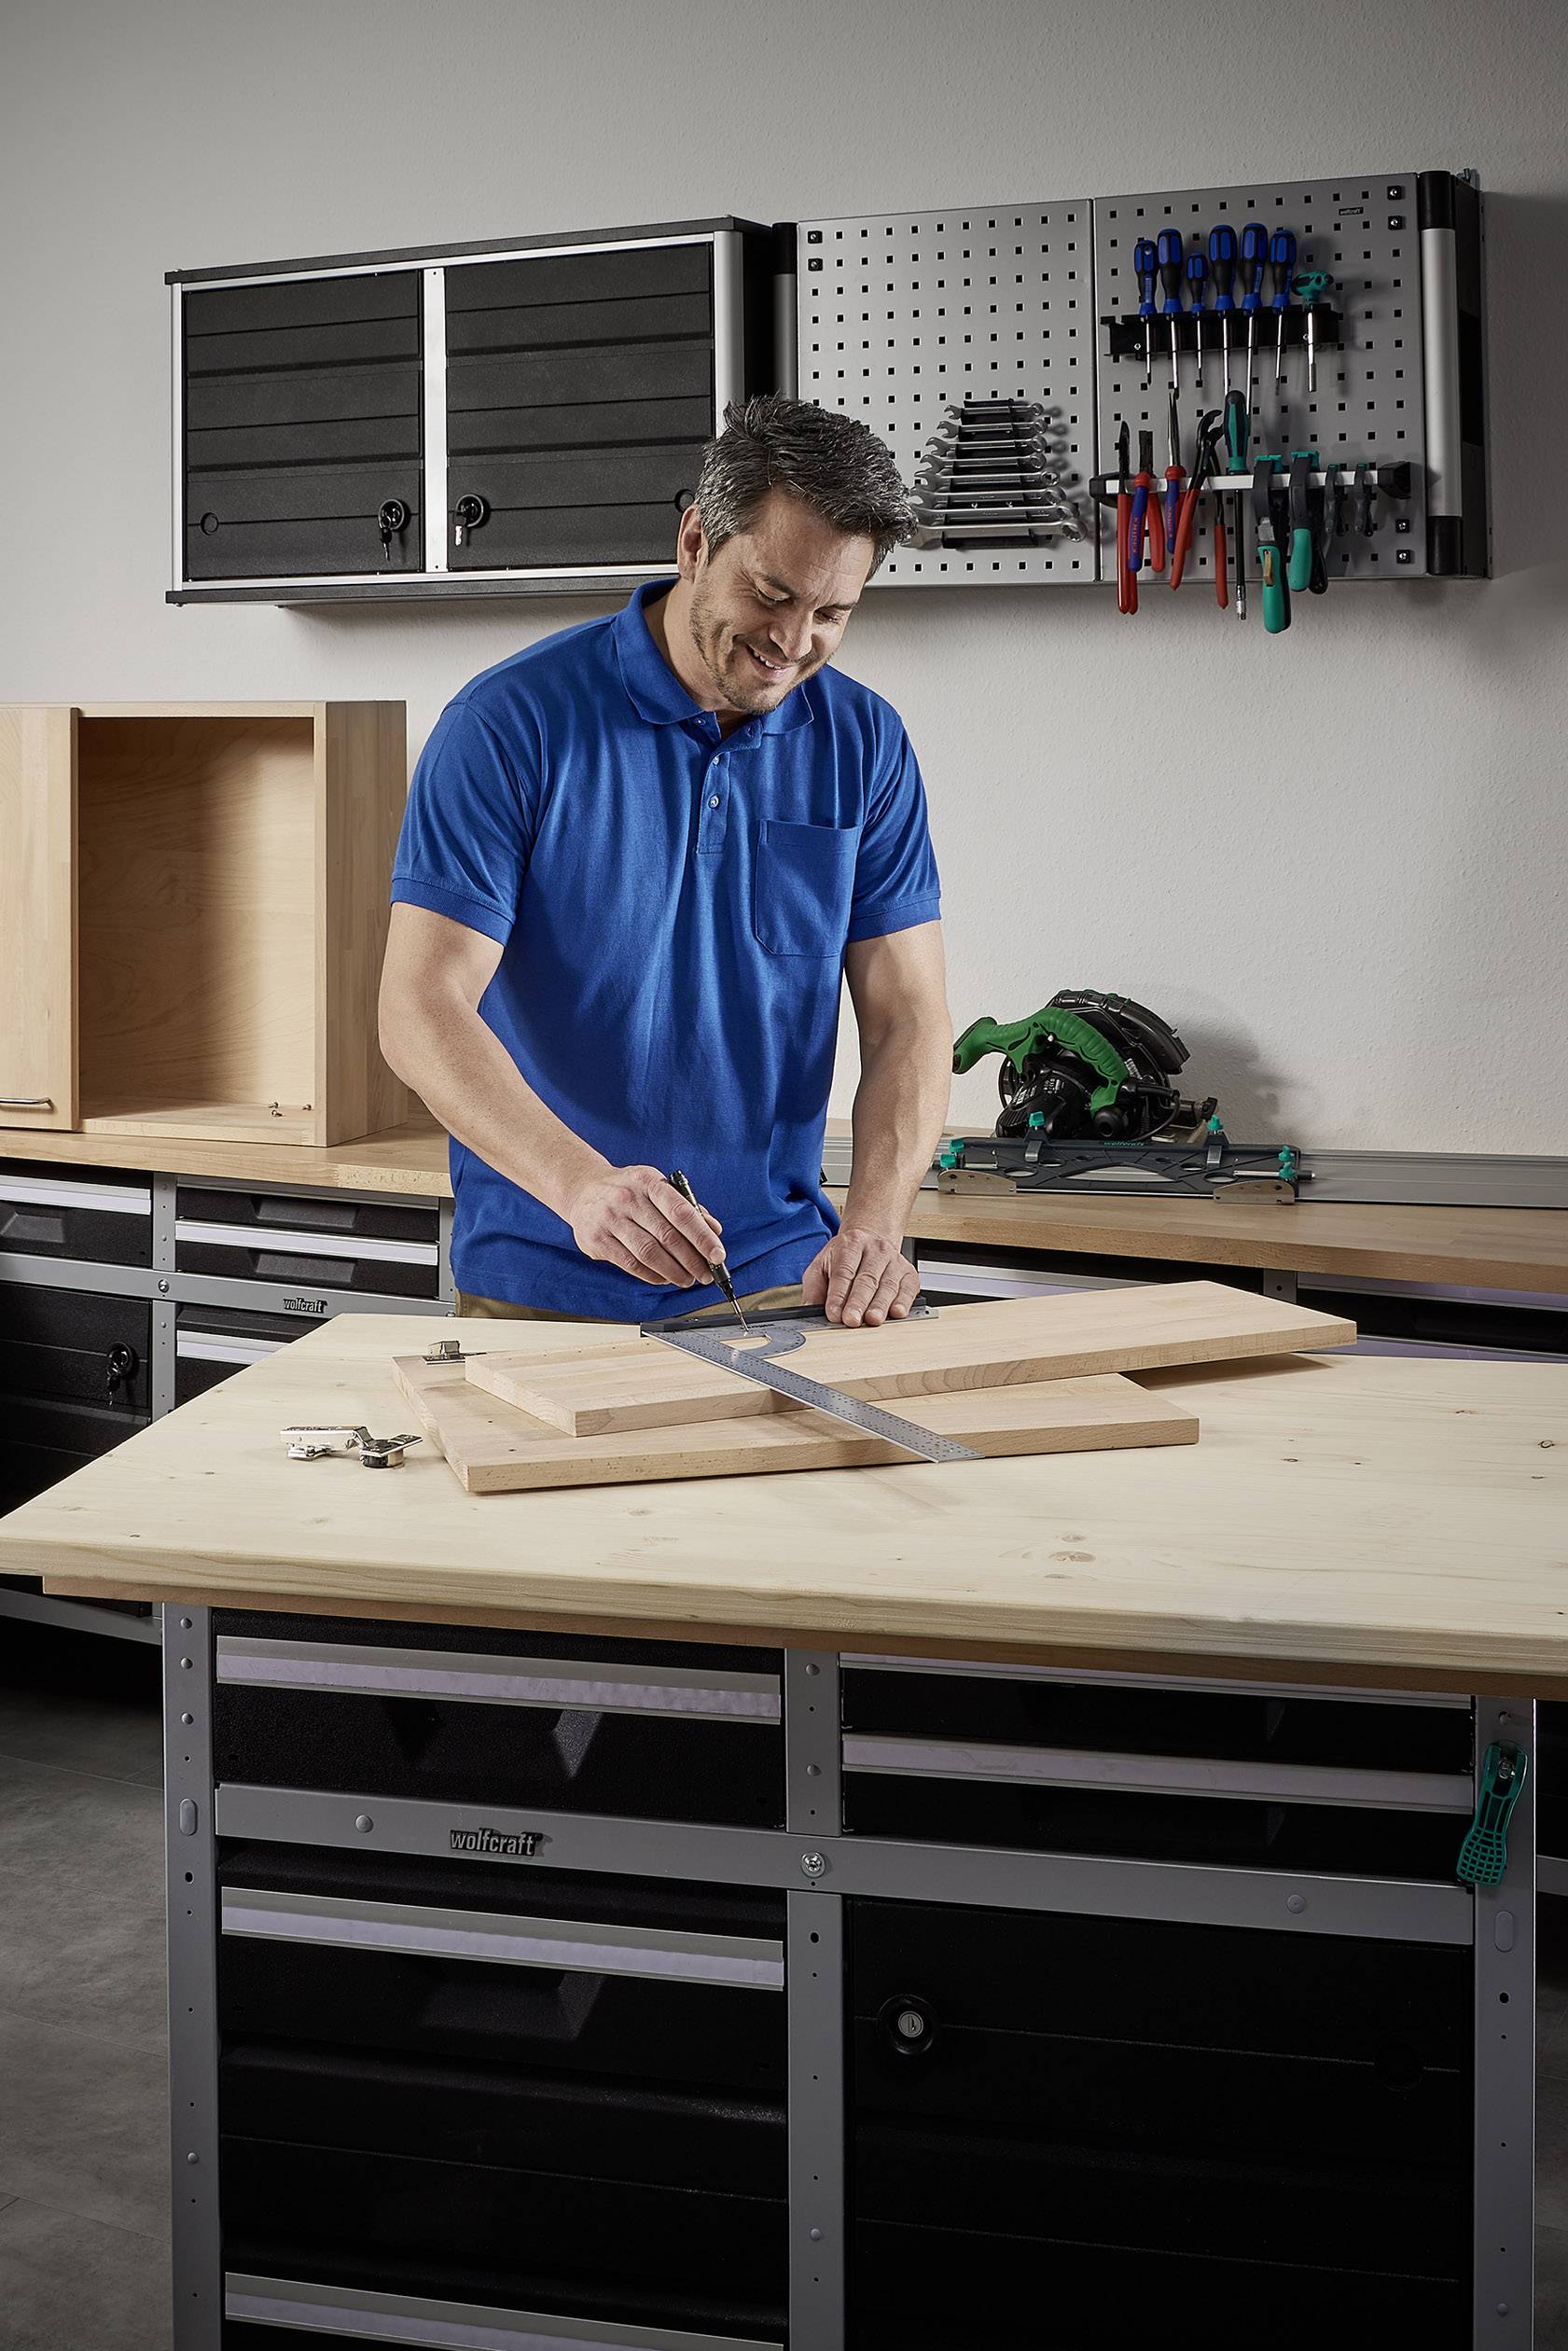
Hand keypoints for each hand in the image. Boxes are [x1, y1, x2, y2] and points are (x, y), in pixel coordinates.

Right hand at [565, 1165, 722, 1288]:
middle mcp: (627, 1198)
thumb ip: (685, 1207)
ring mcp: (609, 1219)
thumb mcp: (656, 1186)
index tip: (718, 1255)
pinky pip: (631, 1264)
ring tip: (687, 1279)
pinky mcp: (597, 1240)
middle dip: (692, 1260)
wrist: (582, 1189)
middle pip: (667, 1236)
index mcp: (647, 1181)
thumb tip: (714, 1230)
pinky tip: (664, 1278)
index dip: (702, 1237)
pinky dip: (652, 1275)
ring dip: (673, 1272)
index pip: (681, 1212)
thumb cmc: (628, 1190)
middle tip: (706, 1274)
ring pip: (649, 1254)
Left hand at [800, 1226, 918, 1327]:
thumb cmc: (845, 1257)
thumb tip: (809, 1310)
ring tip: (872, 1320)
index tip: (833, 1313)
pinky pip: (907, 1288)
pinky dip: (903, 1302)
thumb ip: (814, 1288)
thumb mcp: (822, 1265)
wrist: (871, 1239)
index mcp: (850, 1244)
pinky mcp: (909, 1273)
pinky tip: (896, 1312)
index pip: (843, 1272)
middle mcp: (875, 1250)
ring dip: (880, 1305)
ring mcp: (894, 1260)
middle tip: (851, 1320)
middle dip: (858, 1302)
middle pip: (866, 1279)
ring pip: (887, 1285)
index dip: (838, 1294)